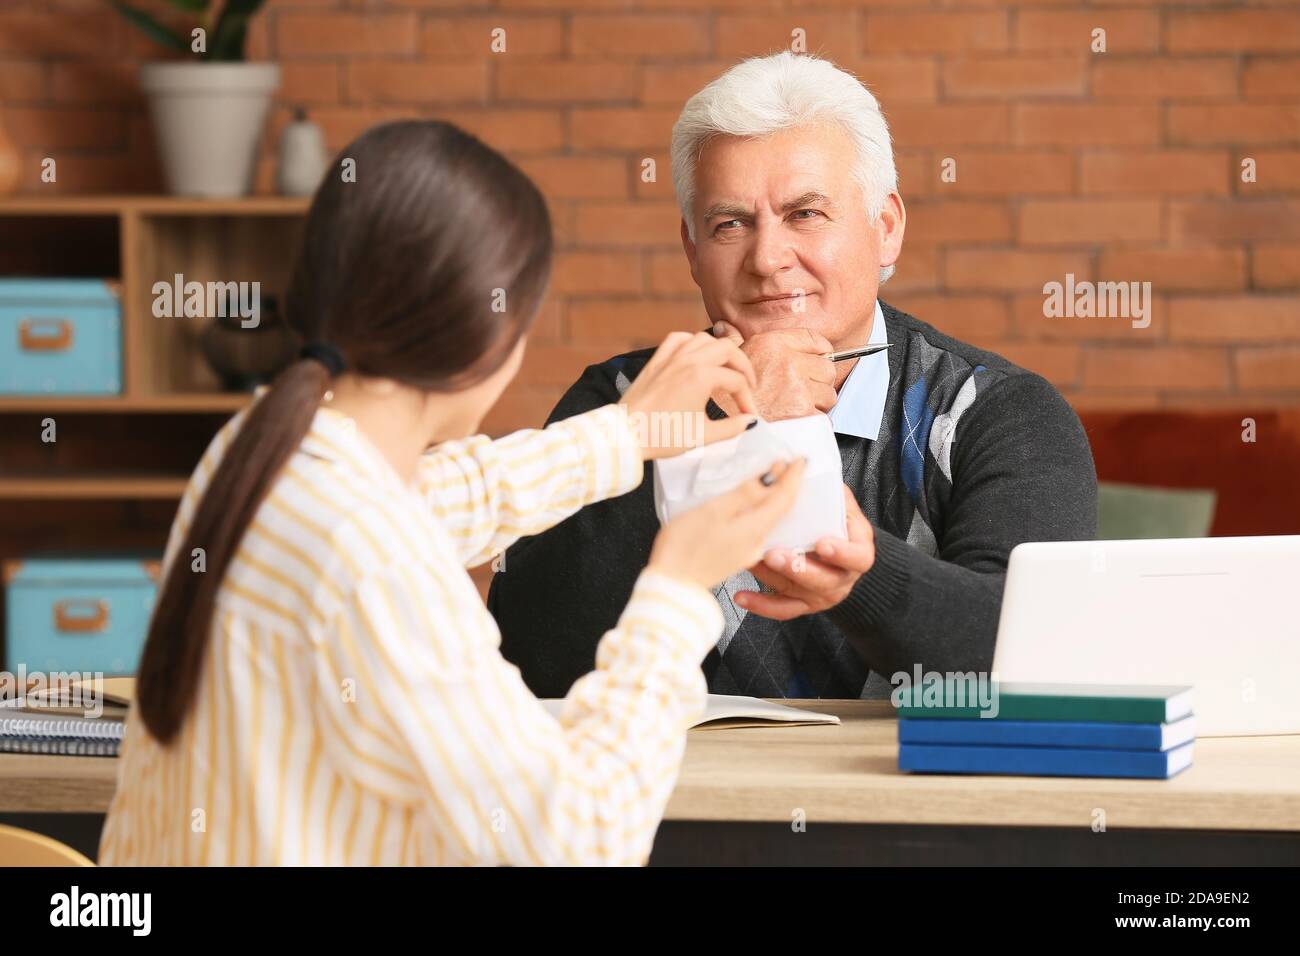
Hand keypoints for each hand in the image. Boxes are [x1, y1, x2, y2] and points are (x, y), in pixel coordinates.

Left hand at [619, 330, 757, 459]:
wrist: (625, 435)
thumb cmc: (663, 436)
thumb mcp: (703, 435)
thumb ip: (732, 427)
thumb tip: (750, 422)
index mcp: (702, 376)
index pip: (736, 382)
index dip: (747, 400)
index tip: (748, 416)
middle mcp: (688, 359)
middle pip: (727, 350)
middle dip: (743, 367)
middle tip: (748, 385)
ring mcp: (671, 356)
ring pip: (704, 339)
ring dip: (720, 351)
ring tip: (726, 368)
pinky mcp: (657, 360)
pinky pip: (679, 339)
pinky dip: (693, 342)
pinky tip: (697, 355)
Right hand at [649, 458, 805, 591]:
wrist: (670, 587)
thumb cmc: (685, 549)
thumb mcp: (714, 511)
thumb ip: (745, 493)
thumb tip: (769, 476)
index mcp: (755, 529)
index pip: (784, 497)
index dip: (793, 476)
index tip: (799, 459)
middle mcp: (757, 543)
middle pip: (781, 509)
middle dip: (787, 485)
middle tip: (789, 465)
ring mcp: (747, 552)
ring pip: (769, 519)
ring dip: (773, 498)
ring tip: (772, 479)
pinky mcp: (735, 556)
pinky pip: (757, 528)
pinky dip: (759, 511)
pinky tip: (751, 506)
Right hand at [709, 320, 836, 421]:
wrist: (720, 422)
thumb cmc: (722, 393)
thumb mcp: (729, 359)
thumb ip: (735, 340)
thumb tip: (725, 327)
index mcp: (773, 344)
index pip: (815, 340)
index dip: (819, 352)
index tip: (816, 360)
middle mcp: (788, 363)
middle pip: (827, 368)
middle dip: (818, 381)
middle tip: (801, 389)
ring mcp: (798, 389)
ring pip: (829, 394)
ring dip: (817, 402)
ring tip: (795, 406)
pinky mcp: (804, 414)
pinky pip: (823, 417)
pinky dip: (814, 421)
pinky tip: (796, 421)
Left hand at [734, 485, 875, 618]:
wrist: (846, 562)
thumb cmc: (843, 530)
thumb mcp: (847, 511)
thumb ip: (834, 497)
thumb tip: (807, 468)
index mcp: (859, 555)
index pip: (857, 558)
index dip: (841, 553)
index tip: (822, 543)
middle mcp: (841, 579)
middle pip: (823, 580)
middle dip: (797, 567)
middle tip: (776, 554)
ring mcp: (821, 595)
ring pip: (796, 591)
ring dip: (771, 577)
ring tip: (751, 563)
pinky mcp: (802, 605)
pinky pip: (781, 610)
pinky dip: (760, 605)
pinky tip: (741, 596)